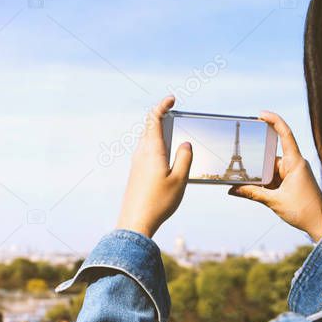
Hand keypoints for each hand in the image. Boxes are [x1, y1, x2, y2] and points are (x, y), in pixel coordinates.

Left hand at [115, 96, 192, 237]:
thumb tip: (186, 143)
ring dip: (157, 131)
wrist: (135, 222)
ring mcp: (136, 163)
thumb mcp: (179, 179)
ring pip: (145, 139)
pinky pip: (145, 151)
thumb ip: (185, 158)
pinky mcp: (135, 173)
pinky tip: (164, 154)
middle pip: (148, 127)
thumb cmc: (159, 202)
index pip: (154, 119)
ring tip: (171, 130)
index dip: (162, 106)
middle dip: (160, 116)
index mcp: (152, 150)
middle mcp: (141, 153)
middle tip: (173, 111)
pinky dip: (155, 144)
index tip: (172, 99)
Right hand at [228, 111, 321, 241]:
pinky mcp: (291, 183)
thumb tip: (232, 189)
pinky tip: (252, 190)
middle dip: (256, 164)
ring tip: (244, 184)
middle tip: (238, 167)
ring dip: (259, 178)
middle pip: (270, 157)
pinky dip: (264, 184)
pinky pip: (273, 179)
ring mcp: (293, 174)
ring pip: (270, 170)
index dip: (274, 121)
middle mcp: (295, 165)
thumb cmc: (304, 211)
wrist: (320, 225)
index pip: (286, 135)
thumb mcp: (274, 202)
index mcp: (295, 163)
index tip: (260, 114)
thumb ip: (253, 193)